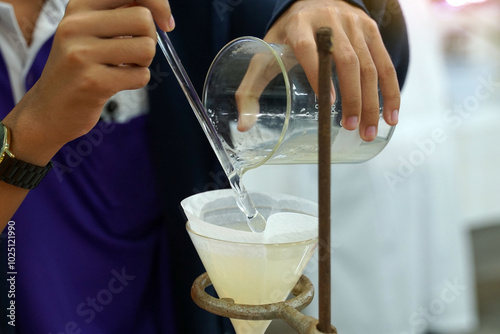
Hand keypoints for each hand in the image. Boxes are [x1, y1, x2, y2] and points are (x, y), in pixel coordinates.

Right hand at [4, 0, 173, 163]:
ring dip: (144, 62)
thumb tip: (160, 11)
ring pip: (146, 48)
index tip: (165, 22)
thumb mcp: (90, 31)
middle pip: (144, 19)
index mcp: (79, 6)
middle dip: (149, 39)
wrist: (50, 109)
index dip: (158, 4)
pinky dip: (137, 81)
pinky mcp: (93, 82)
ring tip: (124, 68)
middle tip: (134, 53)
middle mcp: (76, 25)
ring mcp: (82, 54)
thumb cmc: (79, 68)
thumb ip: (120, 14)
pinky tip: (116, 83)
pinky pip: (141, 76)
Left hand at [239, 0, 399, 141]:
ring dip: (373, 101)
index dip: (319, 74)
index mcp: (298, 26)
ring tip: (368, 131)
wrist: (311, 5)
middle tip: (351, 129)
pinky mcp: (370, 30)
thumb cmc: (285, 39)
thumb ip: (250, 89)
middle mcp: (329, 21)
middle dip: (353, 98)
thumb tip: (242, 127)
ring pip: (369, 65)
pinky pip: (385, 63)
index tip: (328, 104)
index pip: (309, 49)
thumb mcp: (264, 57)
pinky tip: (390, 115)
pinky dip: (390, 91)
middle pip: (347, 60)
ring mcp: (354, 24)